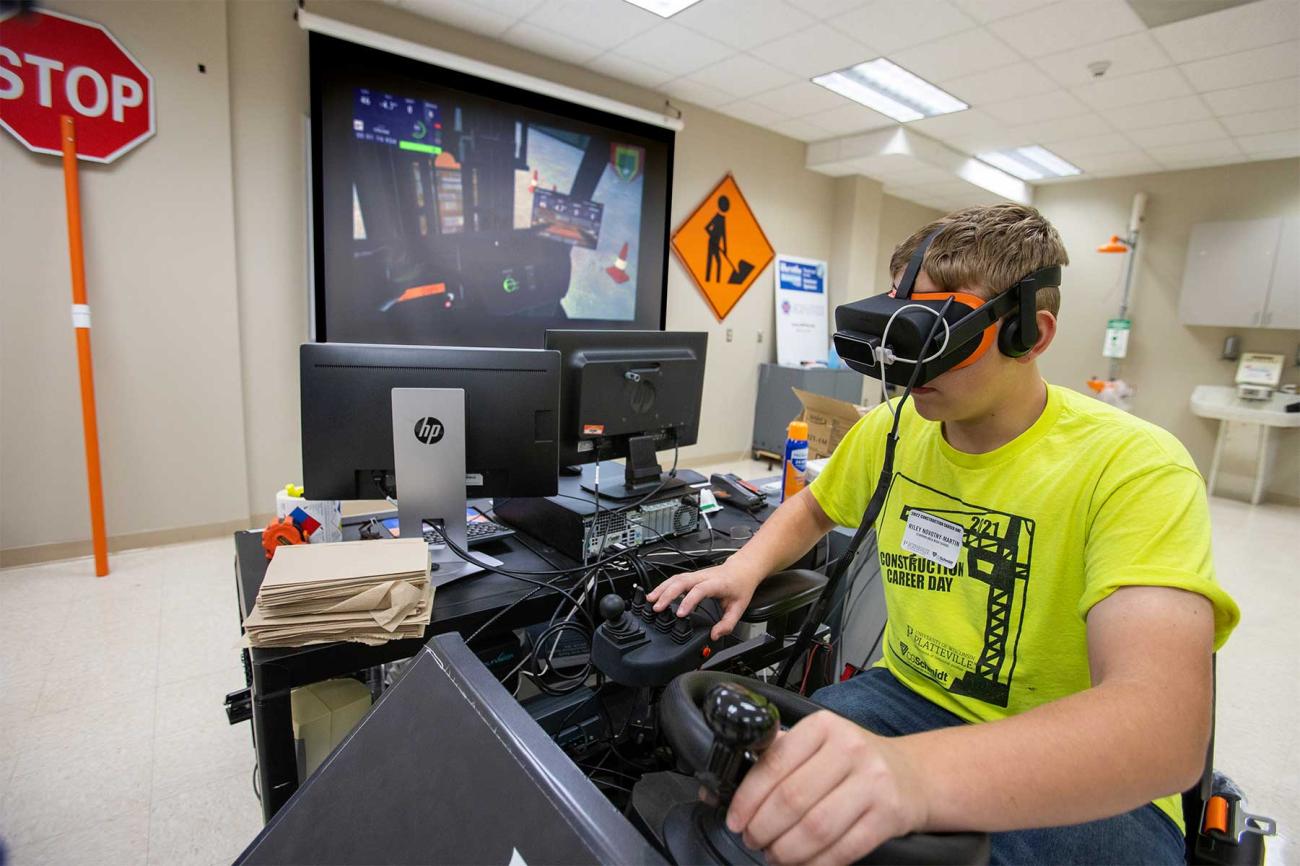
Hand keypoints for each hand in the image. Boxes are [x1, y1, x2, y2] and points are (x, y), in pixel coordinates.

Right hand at [645, 561, 759, 639]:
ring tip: (650, 601)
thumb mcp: (739, 608)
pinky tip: (655, 594)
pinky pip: (675, 579)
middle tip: (657, 608)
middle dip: (667, 594)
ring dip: (661, 589)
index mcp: (717, 584)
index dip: (688, 601)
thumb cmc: (740, 586)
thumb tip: (714, 635)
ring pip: (675, 578)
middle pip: (682, 581)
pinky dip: (663, 586)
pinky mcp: (692, 576)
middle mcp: (704, 577)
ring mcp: (696, 575)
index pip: (700, 590)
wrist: (742, 569)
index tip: (680, 614)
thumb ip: (727, 624)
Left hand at [727, 711, 927, 865]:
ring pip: (816, 827)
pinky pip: (844, 849)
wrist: (912, 774)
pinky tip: (803, 864)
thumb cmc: (853, 761)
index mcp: (823, 726)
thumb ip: (774, 758)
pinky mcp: (889, 814)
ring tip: (774, 855)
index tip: (735, 819)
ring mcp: (873, 782)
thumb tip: (718, 785)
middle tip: (753, 840)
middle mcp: (850, 748)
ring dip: (786, 851)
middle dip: (763, 829)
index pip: (774, 764)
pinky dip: (817, 863)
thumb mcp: (817, 744)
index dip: (748, 798)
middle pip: (792, 799)